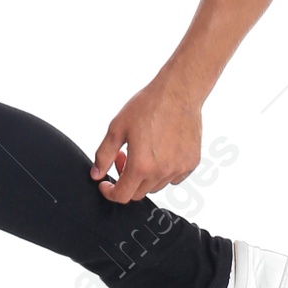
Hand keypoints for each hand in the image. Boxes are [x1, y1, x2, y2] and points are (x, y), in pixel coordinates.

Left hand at [89, 72, 203, 204]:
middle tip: (123, 156)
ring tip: (143, 151)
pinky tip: (161, 150)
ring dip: (145, 176)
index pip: (122, 195)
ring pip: (156, 186)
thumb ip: (104, 154)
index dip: (109, 192)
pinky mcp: (191, 163)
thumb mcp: (117, 127)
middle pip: (138, 193)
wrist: (178, 92)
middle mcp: (161, 172)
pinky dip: (164, 171)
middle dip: (126, 180)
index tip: (106, 184)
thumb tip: (96, 174)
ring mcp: (178, 169)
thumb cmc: (148, 105)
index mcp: (141, 165)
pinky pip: (174, 177)